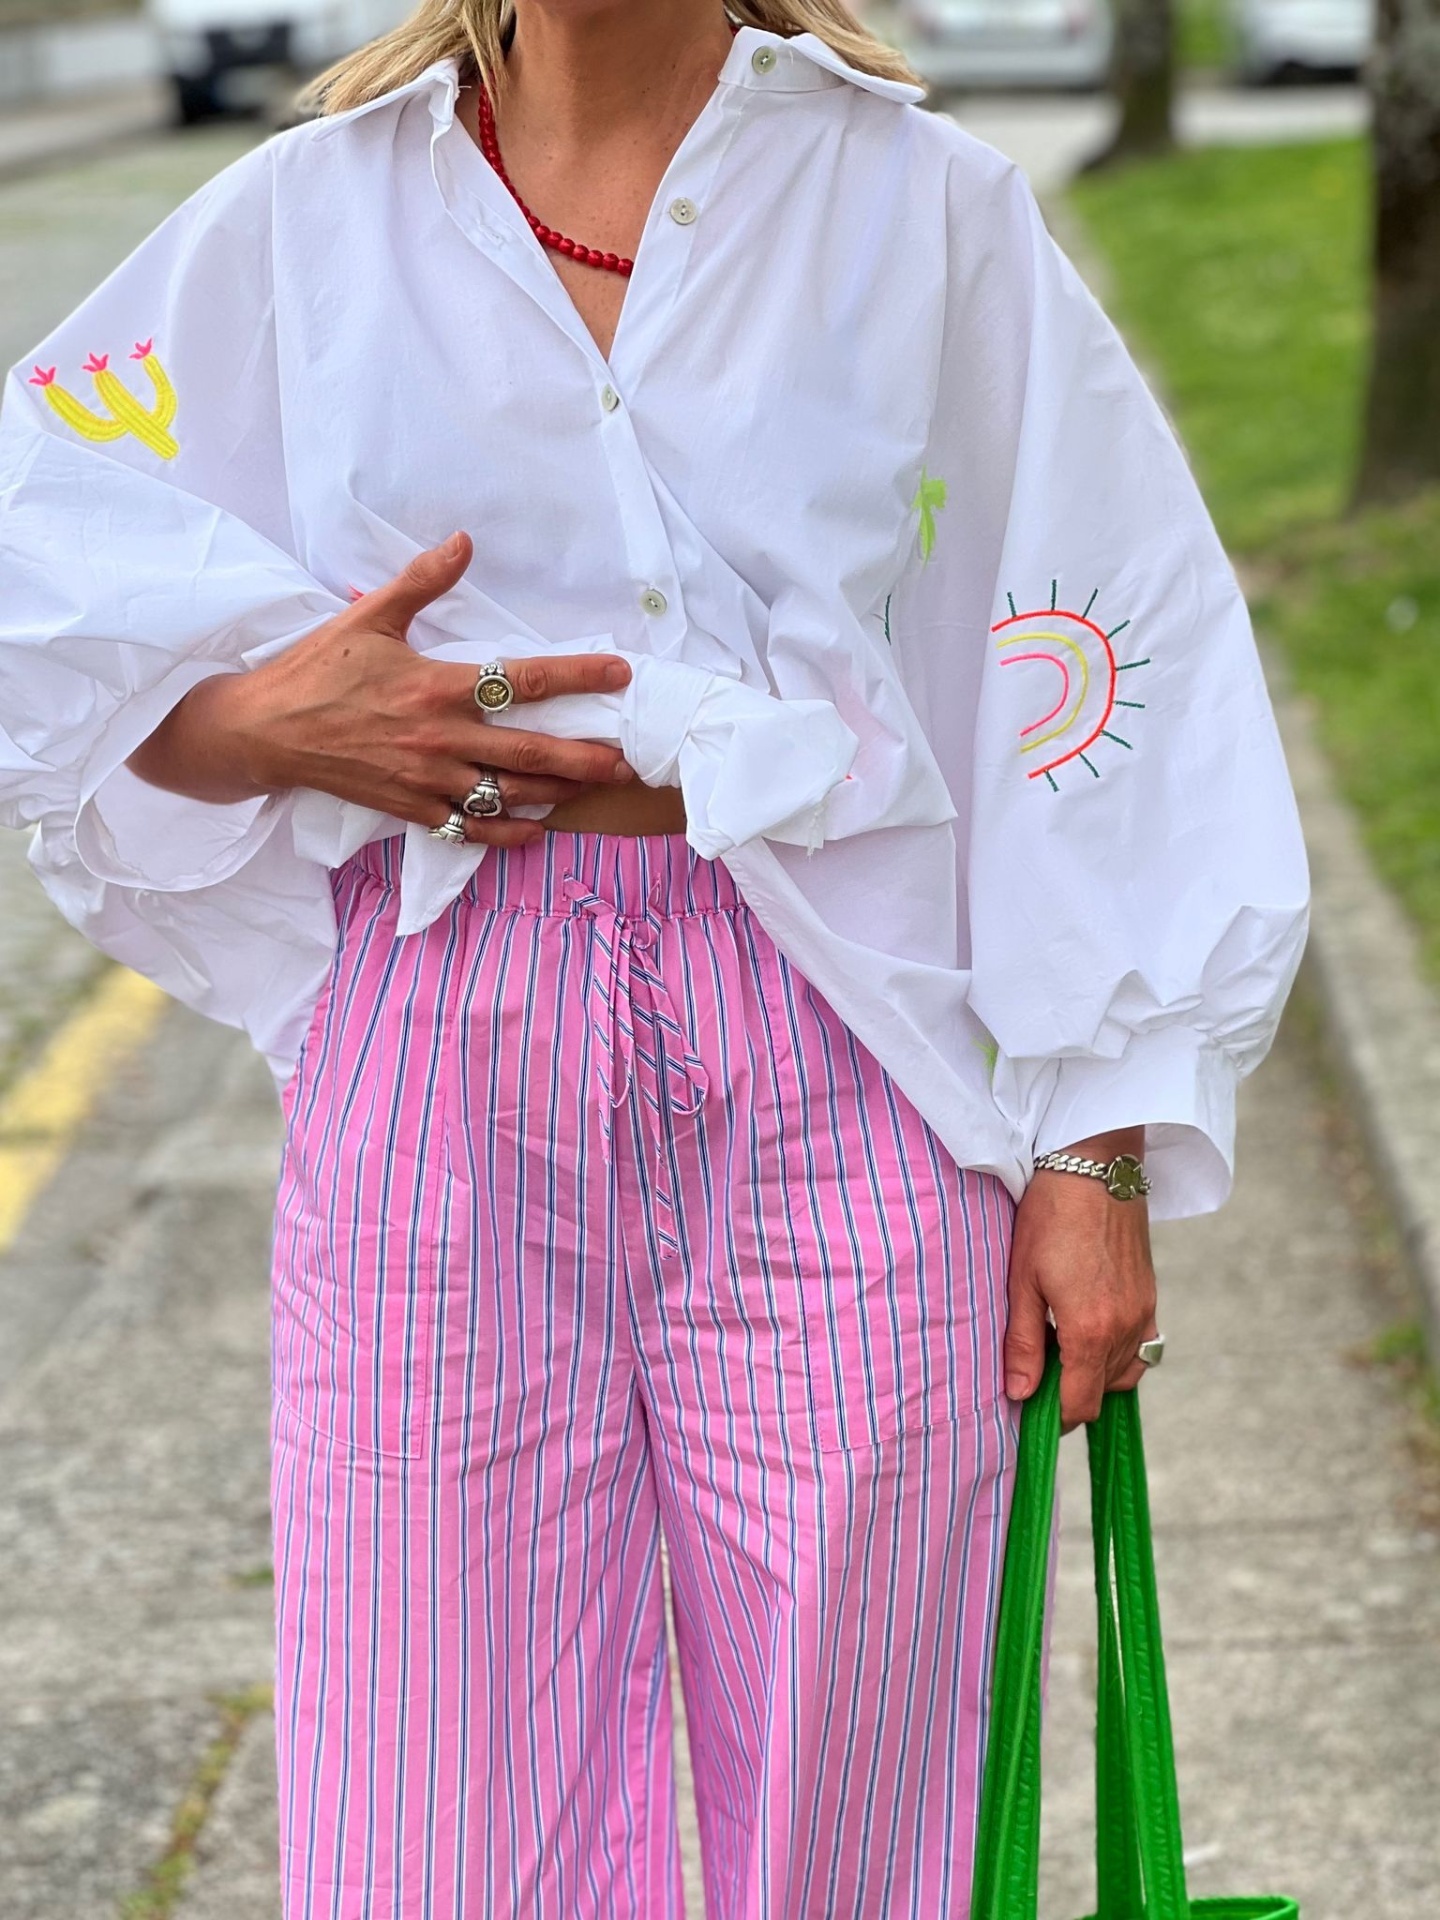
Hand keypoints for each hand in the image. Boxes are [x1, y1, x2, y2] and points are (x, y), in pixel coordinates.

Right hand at [126, 532, 634, 847]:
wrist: (264, 732)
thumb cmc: (316, 671)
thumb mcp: (369, 618)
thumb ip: (422, 582)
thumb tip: (463, 540)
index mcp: (437, 686)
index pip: (522, 679)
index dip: (576, 675)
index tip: (619, 673)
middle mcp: (441, 738)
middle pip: (531, 751)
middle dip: (585, 758)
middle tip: (629, 762)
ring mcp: (428, 779)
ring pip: (508, 793)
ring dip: (557, 793)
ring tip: (596, 791)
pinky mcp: (412, 809)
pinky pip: (471, 827)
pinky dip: (507, 833)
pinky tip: (537, 829)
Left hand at [1003, 1129, 1157, 1431]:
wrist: (1095, 1166)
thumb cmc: (1050, 1217)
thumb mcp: (1022, 1280)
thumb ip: (1022, 1343)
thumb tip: (1019, 1394)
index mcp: (1090, 1330)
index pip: (1079, 1404)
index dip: (1054, 1417)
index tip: (1030, 1409)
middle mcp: (1125, 1328)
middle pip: (1103, 1393)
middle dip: (1072, 1395)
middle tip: (1038, 1373)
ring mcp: (1144, 1312)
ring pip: (1126, 1373)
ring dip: (1096, 1375)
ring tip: (1061, 1350)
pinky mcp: (1151, 1295)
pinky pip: (1143, 1347)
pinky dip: (1118, 1354)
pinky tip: (1090, 1332)